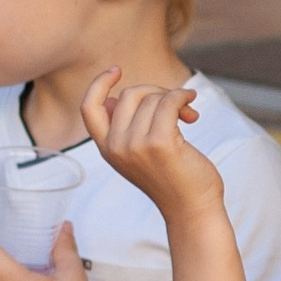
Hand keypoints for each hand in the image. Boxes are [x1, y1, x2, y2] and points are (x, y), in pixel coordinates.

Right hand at [82, 69, 225, 220]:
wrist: (192, 209)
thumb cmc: (172, 179)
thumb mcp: (138, 154)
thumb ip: (124, 128)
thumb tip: (115, 97)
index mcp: (107, 149)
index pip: (89, 108)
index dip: (99, 85)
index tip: (116, 70)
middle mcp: (116, 147)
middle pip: (129, 95)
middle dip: (156, 92)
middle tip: (177, 105)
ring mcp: (136, 145)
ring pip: (152, 98)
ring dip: (175, 99)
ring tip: (188, 115)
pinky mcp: (160, 142)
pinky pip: (169, 101)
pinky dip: (183, 97)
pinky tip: (191, 105)